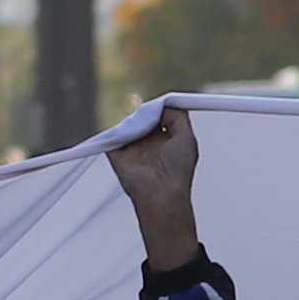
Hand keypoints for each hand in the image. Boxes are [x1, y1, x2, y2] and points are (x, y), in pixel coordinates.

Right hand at [108, 104, 204, 272]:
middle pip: (142, 117)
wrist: (162, 194)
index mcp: (165, 139)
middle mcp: (147, 142)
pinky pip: (111, 135)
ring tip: (142, 127)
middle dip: (145, 112)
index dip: (158, 109)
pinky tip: (128, 129)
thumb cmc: (178, 171)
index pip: (158, 117)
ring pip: (127, 123)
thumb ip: (178, 117)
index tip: (161, 106)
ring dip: (133, 120)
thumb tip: (164, 106)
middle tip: (149, 114)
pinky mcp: (116, 153)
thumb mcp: (187, 138)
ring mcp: (131, 147)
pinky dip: (116, 129)